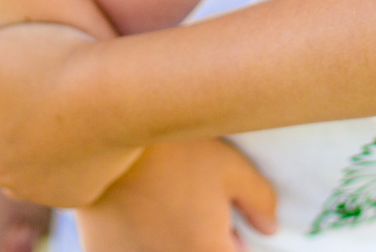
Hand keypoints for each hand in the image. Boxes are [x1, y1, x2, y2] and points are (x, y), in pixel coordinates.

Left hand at [0, 22, 138, 206]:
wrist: (119, 94)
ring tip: (60, 108)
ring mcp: (33, 188)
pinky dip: (61, 161)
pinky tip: (79, 134)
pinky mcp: (68, 196)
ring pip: (18, 164)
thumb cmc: (55, 63)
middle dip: (4, 118)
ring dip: (29, 142)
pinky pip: (54, 178)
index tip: (14, 73)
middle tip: (40, 87)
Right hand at [77, 139, 277, 251]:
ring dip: (172, 238)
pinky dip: (140, 237)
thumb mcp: (230, 167)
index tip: (229, 222)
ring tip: (165, 204)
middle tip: (194, 206)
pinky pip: (133, 249)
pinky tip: (137, 209)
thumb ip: (258, 200)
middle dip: (205, 240)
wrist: (105, 135)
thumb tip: (269, 228)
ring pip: (166, 251)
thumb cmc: (176, 149)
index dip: (234, 240)